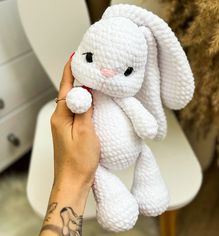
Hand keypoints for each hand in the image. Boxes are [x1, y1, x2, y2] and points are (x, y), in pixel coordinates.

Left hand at [50, 60, 99, 188]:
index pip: (65, 87)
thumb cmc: (79, 162)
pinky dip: (85, 103)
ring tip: (93, 81)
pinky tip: (94, 103)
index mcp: (61, 116)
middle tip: (89, 66)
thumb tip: (84, 89)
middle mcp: (60, 118)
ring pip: (74, 102)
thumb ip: (84, 109)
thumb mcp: (85, 133)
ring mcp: (65, 125)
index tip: (75, 57)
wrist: (74, 181)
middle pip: (68, 92)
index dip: (70, 71)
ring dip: (82, 90)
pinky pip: (78, 111)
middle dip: (77, 77)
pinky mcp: (71, 131)